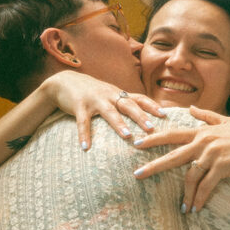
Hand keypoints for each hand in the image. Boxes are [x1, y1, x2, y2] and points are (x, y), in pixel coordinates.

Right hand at [45, 71, 164, 149]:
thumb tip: (145, 114)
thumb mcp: (110, 94)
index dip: (152, 106)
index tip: (165, 115)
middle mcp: (109, 95)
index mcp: (118, 94)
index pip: (139, 98)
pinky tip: (86, 148)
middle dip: (141, 116)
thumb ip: (125, 103)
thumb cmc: (92, 92)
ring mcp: (94, 100)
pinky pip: (82, 122)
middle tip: (152, 129)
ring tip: (127, 136)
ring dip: (119, 124)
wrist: (64, 82)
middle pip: (128, 105)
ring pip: (109, 112)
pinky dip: (84, 135)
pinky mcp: (78, 106)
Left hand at [133, 106, 229, 210]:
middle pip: (173, 156)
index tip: (137, 143)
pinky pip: (205, 186)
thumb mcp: (227, 122)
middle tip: (137, 175)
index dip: (153, 138)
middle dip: (153, 166)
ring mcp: (213, 154)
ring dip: (185, 194)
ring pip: (190, 176)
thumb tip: (191, 108)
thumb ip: (207, 116)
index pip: (172, 134)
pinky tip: (195, 209)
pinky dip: (199, 199)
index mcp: (202, 132)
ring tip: (183, 207)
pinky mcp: (222, 167)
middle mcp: (204, 141)